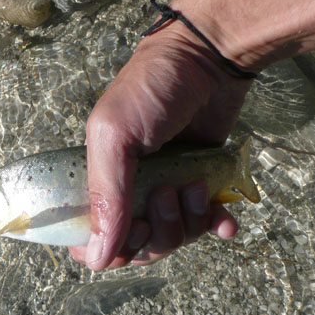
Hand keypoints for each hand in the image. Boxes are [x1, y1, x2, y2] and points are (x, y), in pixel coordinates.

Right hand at [69, 21, 252, 269]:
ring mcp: (166, 191)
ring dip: (189, 221)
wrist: (209, 59)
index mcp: (98, 180)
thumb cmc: (151, 89)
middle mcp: (129, 191)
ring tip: (196, 184)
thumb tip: (98, 254)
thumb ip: (105, 194)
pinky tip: (224, 216)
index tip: (132, 228)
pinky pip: (207, 226)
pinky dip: (217, 226)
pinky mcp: (200, 186)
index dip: (110, 248)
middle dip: (157, 231)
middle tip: (167, 193)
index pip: (91, 239)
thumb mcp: (115, 135)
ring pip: (173, 238)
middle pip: (138, 246)